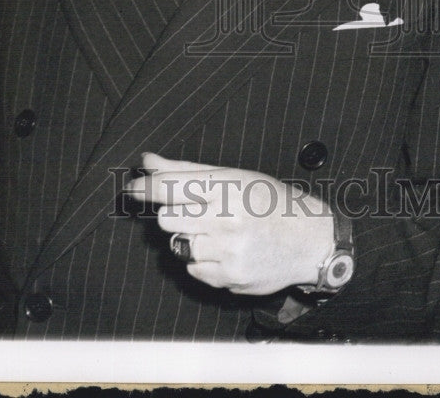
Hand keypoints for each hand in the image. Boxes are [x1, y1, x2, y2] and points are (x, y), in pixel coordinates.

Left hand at [124, 152, 334, 294]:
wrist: (309, 239)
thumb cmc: (270, 201)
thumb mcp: (234, 176)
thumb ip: (185, 170)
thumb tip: (147, 161)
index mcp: (227, 187)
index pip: (170, 187)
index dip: (146, 188)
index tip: (131, 188)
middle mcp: (226, 219)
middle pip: (168, 219)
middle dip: (177, 215)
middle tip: (201, 211)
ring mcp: (228, 251)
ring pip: (179, 245)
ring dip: (191, 238)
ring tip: (219, 231)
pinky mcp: (230, 277)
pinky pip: (193, 269)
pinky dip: (203, 260)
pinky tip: (227, 250)